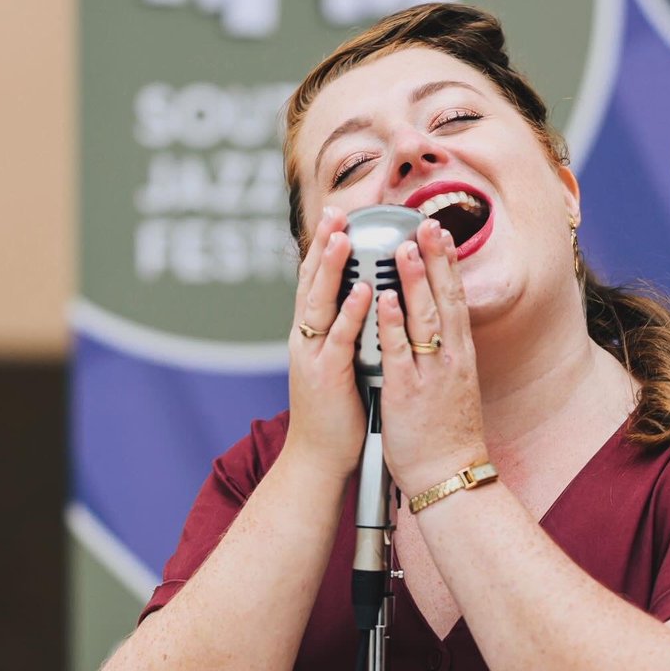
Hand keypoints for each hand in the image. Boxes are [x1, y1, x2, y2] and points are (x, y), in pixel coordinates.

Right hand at [283, 208, 370, 479]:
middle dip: (323, 245)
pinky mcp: (327, 377)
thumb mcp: (339, 361)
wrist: (321, 458)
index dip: (325, 247)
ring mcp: (314, 356)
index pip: (317, 281)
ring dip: (331, 269)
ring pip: (320, 304)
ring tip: (342, 238)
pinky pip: (339, 339)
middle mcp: (307, 339)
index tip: (338, 217)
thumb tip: (362, 304)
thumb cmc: (339, 410)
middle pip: (312, 282)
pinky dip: (349, 314)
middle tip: (335, 212)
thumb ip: (346, 332)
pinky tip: (361, 292)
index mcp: (314, 334)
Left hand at [376, 218, 487, 496]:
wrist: (451, 477)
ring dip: (413, 281)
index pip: (456, 300)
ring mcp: (430, 374)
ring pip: (423, 318)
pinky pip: (398, 350)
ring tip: (404, 247)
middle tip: (428, 224)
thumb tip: (441, 333)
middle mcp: (450, 359)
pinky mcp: (407, 392)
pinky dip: (390, 322)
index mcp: (459, 356)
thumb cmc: (449, 436)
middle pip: (445, 299)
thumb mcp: (455, 387)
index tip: (441, 235)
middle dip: (435, 260)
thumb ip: (446, 357)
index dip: (448, 266)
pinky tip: (382, 298)